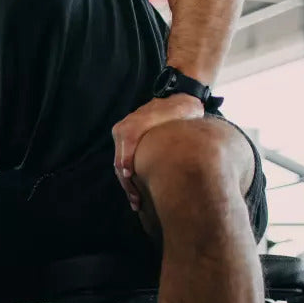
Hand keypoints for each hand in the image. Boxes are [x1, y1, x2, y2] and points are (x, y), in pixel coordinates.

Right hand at [111, 93, 203, 210]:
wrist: (178, 101)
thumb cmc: (182, 111)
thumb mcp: (183, 114)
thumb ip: (180, 128)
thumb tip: (182, 146)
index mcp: (137, 121)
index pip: (127, 138)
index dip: (126, 158)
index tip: (130, 176)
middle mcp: (125, 127)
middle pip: (120, 157)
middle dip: (127, 181)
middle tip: (136, 200)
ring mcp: (123, 135)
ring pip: (120, 163)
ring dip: (126, 184)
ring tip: (136, 202)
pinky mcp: (126, 143)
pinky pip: (123, 162)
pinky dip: (128, 178)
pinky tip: (135, 193)